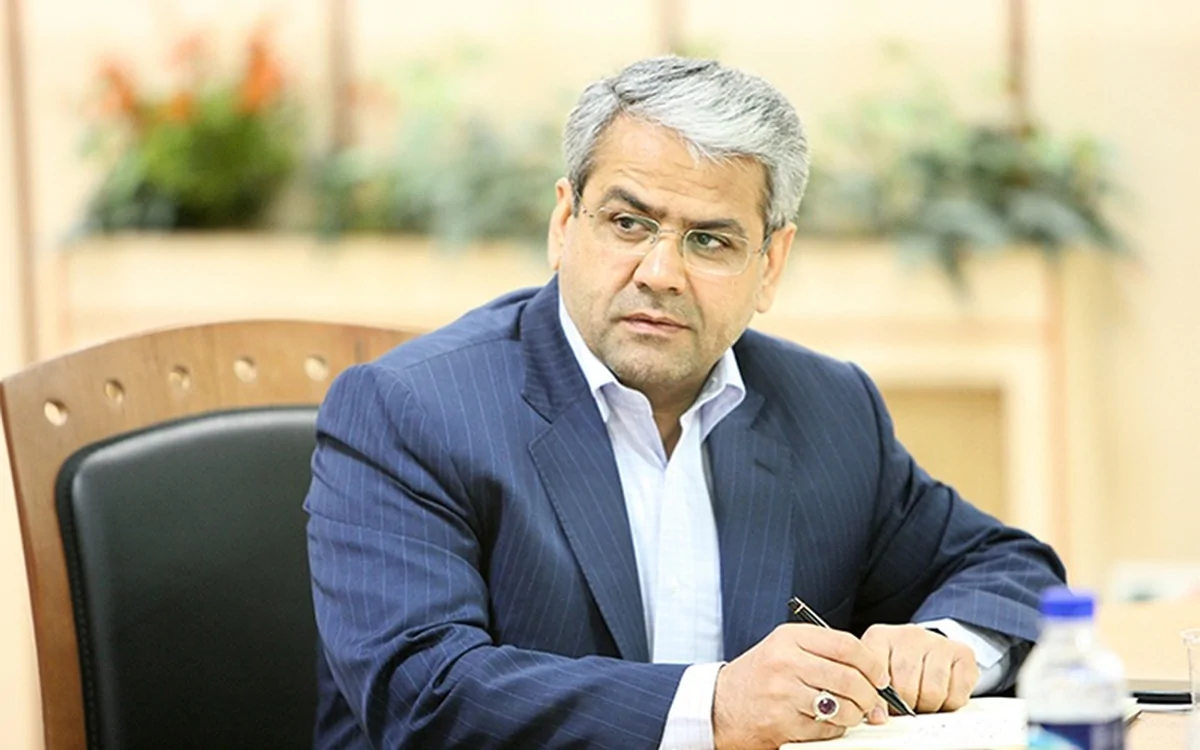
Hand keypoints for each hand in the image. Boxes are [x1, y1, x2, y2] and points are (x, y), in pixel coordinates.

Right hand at [712, 624, 891, 749]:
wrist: (720, 705)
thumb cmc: (759, 677)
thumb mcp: (785, 649)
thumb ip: (824, 652)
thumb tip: (872, 671)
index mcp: (790, 638)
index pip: (846, 645)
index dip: (871, 663)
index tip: (879, 676)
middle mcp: (786, 662)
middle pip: (849, 678)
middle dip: (870, 695)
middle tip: (872, 702)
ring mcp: (783, 694)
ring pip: (842, 707)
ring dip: (855, 715)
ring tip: (850, 714)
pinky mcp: (782, 722)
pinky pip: (826, 730)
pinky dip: (835, 730)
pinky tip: (826, 724)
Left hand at [860, 624, 979, 713]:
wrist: (929, 649)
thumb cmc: (897, 665)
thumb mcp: (876, 674)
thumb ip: (873, 692)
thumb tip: (877, 717)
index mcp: (880, 637)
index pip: (876, 672)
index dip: (879, 701)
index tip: (880, 715)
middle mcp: (909, 634)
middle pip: (906, 687)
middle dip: (905, 706)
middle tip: (905, 705)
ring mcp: (938, 641)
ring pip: (933, 692)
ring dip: (928, 706)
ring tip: (921, 700)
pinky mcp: (963, 653)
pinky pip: (956, 695)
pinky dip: (949, 705)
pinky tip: (941, 694)